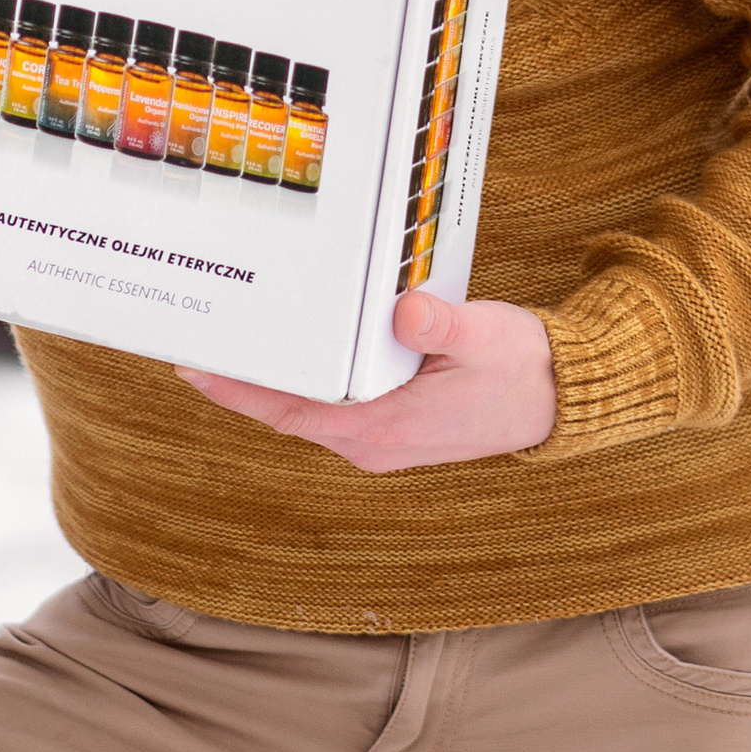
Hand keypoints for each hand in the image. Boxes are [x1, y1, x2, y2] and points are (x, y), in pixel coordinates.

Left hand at [179, 290, 556, 473]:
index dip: (239, 390)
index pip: (293, 410)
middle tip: (191, 342)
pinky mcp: (387, 424)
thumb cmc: (522, 367)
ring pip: (303, 410)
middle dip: (238, 380)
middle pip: (285, 410)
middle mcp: (373, 441)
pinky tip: (282, 353)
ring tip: (223, 345)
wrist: (558, 399)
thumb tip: (407, 311)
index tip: (194, 367)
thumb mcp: (489, 334)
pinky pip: (326, 404)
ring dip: (265, 381)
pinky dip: (298, 381)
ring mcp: (378, 437)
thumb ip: (443, 323)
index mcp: (388, 425)